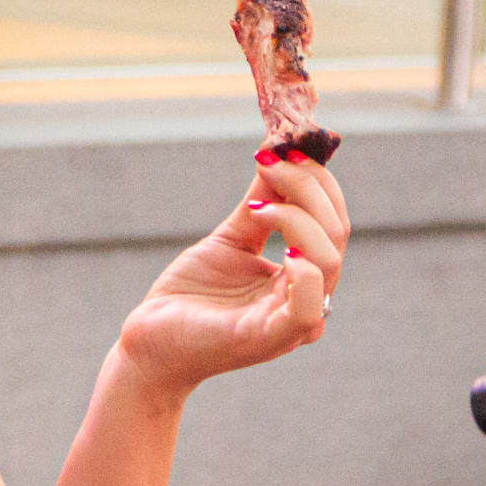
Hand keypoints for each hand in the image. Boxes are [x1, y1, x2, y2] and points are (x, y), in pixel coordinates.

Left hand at [114, 150, 348, 391]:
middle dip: (307, 186)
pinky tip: (281, 250)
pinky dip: (304, 272)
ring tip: (257, 207)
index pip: (333, 220)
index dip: (316, 179)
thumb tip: (279, 151)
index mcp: (304, 276)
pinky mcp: (269, 340)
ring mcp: (293, 323)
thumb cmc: (191, 294)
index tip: (284, 146)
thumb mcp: (230, 239)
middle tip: (269, 161)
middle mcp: (309, 299)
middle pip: (336, 232)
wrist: (150, 337)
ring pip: (328, 259)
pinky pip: (309, 308)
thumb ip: (261, 202)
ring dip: (296, 216)